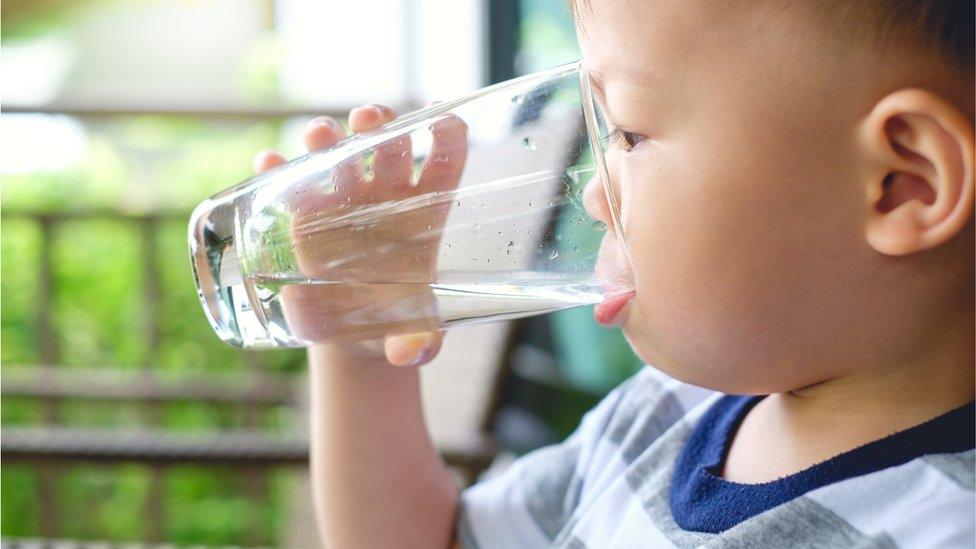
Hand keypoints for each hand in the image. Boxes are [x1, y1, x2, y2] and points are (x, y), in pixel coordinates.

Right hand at [252, 104, 466, 365]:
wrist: (358, 334)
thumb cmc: (398, 325)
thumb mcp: (414, 338)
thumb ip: (419, 342)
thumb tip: (411, 351)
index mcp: (429, 213)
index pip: (446, 162)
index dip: (448, 136)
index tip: (443, 118)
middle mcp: (389, 199)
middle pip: (389, 145)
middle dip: (379, 124)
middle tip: (368, 117)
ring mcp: (347, 203)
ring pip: (341, 155)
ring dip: (329, 136)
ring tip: (319, 134)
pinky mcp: (309, 217)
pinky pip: (293, 184)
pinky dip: (279, 168)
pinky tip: (269, 162)